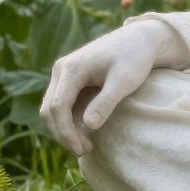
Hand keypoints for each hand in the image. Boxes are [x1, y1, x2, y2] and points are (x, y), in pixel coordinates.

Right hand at [40, 19, 186, 155]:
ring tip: (86, 146)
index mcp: (72, 68)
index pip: (58, 107)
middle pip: (49, 110)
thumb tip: (88, 125)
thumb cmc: (135, 58)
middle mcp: (62, 69)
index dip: (66, 132)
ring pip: (52, 108)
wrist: (140, 39)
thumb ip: (106, 102)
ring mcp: (64, 73)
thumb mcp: (124, 80)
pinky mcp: (70, 79)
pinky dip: (68, 121)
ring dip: (63, 129)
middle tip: (85, 151)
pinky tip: (85, 132)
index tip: (81, 150)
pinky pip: (60, 104)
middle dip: (63, 134)